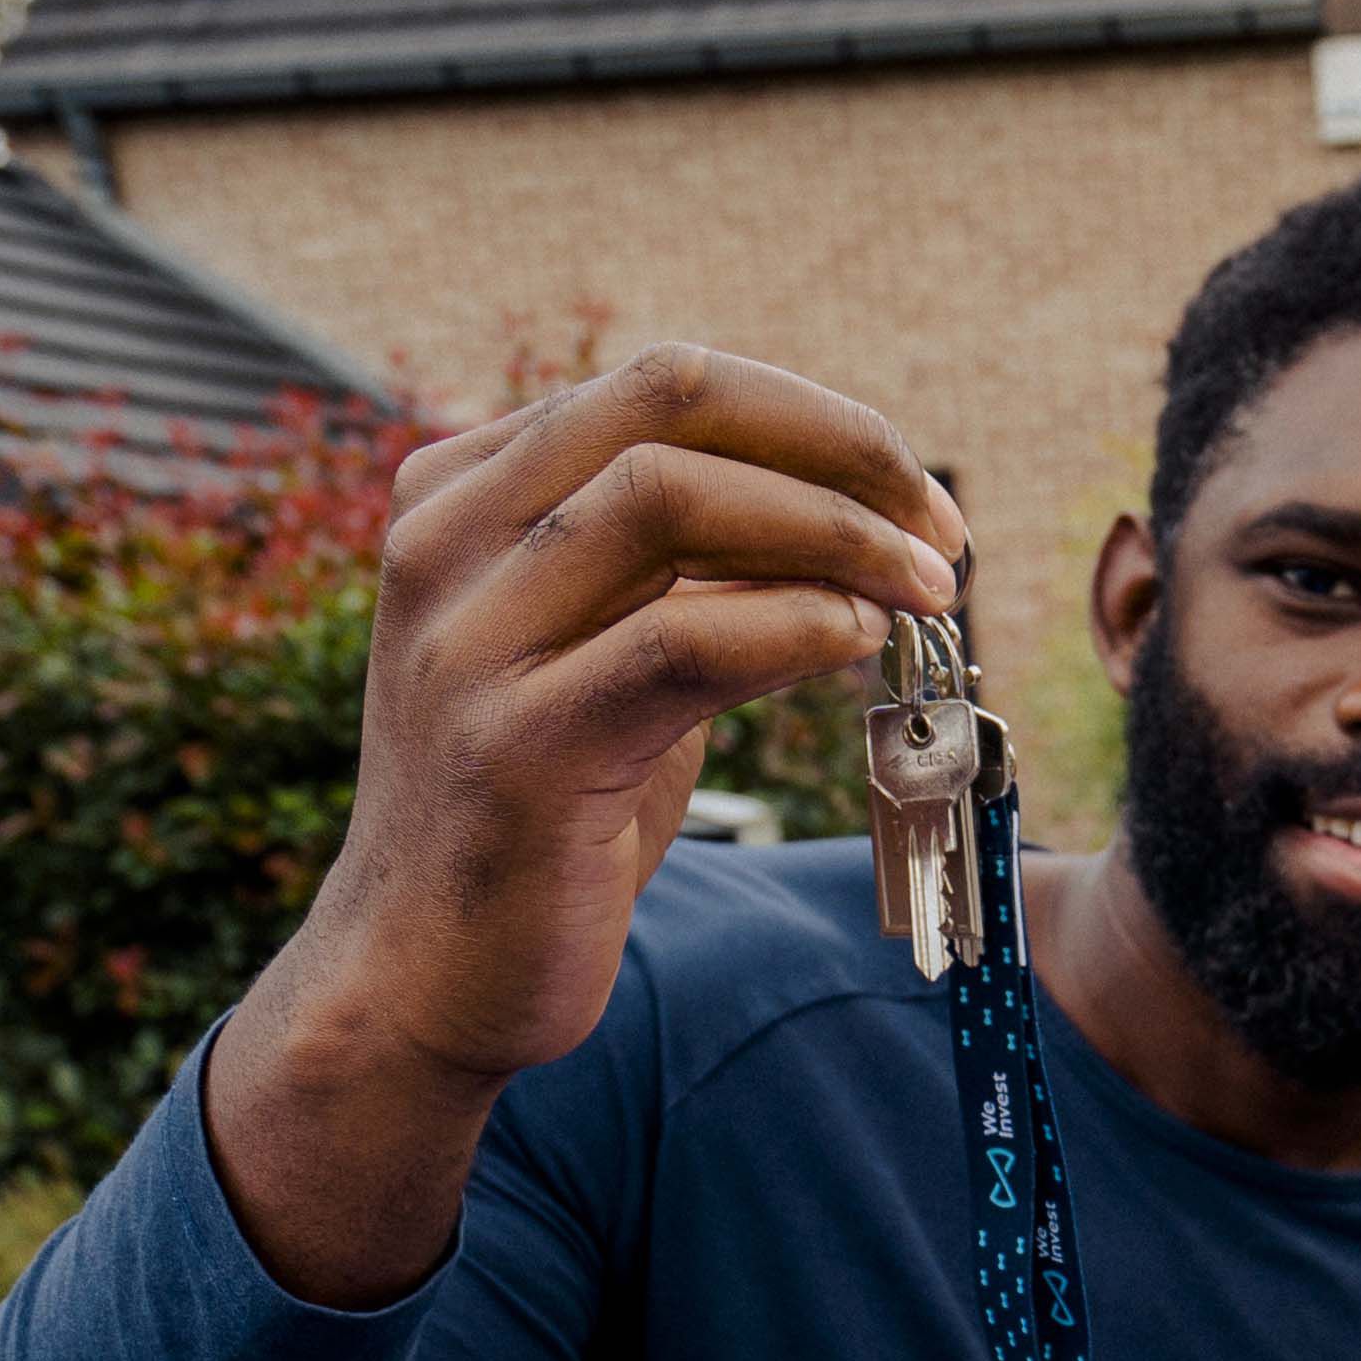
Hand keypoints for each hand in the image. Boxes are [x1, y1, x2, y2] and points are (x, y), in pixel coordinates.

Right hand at [305, 345, 967, 1086]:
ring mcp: (469, 641)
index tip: (914, 496)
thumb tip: (849, 511)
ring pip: (667, 498)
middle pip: (668, 403)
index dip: (815, 424)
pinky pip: (675, 642)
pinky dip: (791, 624)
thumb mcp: (604, 657)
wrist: (419, 975)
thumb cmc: (540, 815)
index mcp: (463, 495)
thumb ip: (683, 574)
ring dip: (832, 532)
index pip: (664, 385)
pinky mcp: (515, 748)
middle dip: (836, 449)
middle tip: (941, 529)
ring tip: (924, 590)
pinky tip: (856, 642)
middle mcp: (448, 543)